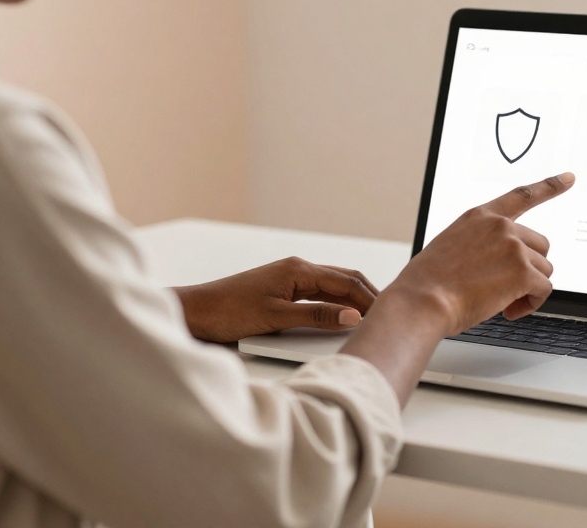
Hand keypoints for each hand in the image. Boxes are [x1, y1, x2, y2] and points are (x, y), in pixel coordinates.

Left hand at [173, 258, 379, 342]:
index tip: (389, 313)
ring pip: (332, 286)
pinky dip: (336, 303)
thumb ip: (316, 316)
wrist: (197, 312)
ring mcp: (289, 279)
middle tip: (389, 313)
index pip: (347, 282)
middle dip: (368, 295)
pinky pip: (318, 294)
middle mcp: (297, 269)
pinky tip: (342, 316)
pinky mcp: (282, 290)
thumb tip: (352, 316)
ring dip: (353, 299)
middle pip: (344, 279)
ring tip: (372, 316)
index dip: (370, 298)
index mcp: (298, 270)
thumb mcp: (276, 317)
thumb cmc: (229, 311)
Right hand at [385, 172, 574, 336]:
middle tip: (507, 289)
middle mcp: (500, 226)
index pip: (522, 195)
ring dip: (528, 289)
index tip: (570, 178)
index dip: (550, 186)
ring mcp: (513, 246)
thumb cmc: (428, 283)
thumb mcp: (451, 248)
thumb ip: (480, 246)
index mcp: (480, 216)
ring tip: (502, 302)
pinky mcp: (522, 271)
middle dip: (529, 268)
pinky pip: (543, 290)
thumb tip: (501, 266)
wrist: (423, 300)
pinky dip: (530, 304)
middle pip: (540, 245)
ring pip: (543, 270)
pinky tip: (509, 311)